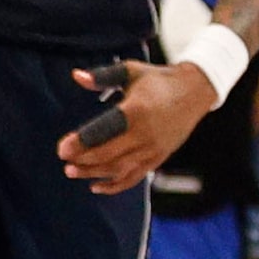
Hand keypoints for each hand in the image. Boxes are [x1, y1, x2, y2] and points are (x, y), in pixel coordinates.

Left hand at [57, 61, 216, 195]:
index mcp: (137, 110)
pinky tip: (95, 186)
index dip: (81, 142)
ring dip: (93, 173)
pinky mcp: (159, 157)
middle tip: (64, 161)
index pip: (104, 130)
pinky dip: (115, 185)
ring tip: (72, 172)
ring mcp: (153, 148)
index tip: (62, 149)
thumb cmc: (159, 79)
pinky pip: (134, 177)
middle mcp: (146, 133)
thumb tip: (76, 76)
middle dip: (83, 160)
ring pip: (119, 168)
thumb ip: (103, 76)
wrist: (196, 91)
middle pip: (108, 154)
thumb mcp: (132, 71)